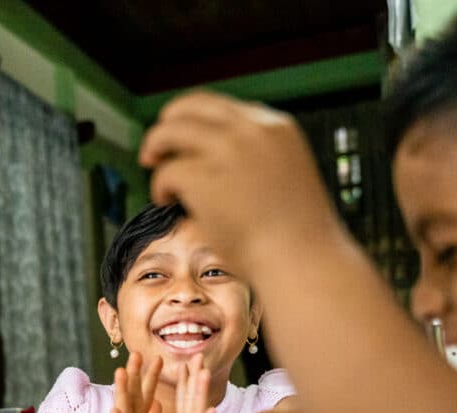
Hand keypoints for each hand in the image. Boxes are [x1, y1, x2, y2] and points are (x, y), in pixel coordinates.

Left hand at [139, 91, 343, 274]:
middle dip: (168, 124)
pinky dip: (160, 186)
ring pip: (170, 131)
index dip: (198, 123)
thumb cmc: (297, 238)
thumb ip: (258, 161)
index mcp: (276, 127)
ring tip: (154, 170)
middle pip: (191, 107)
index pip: (224, 108)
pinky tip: (165, 200)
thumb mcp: (287, 180)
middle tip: (155, 150)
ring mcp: (227, 152)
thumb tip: (220, 165)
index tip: (186, 142)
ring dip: (156, 147)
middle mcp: (251, 130)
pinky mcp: (204, 179)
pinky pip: (167, 171)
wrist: (302, 263)